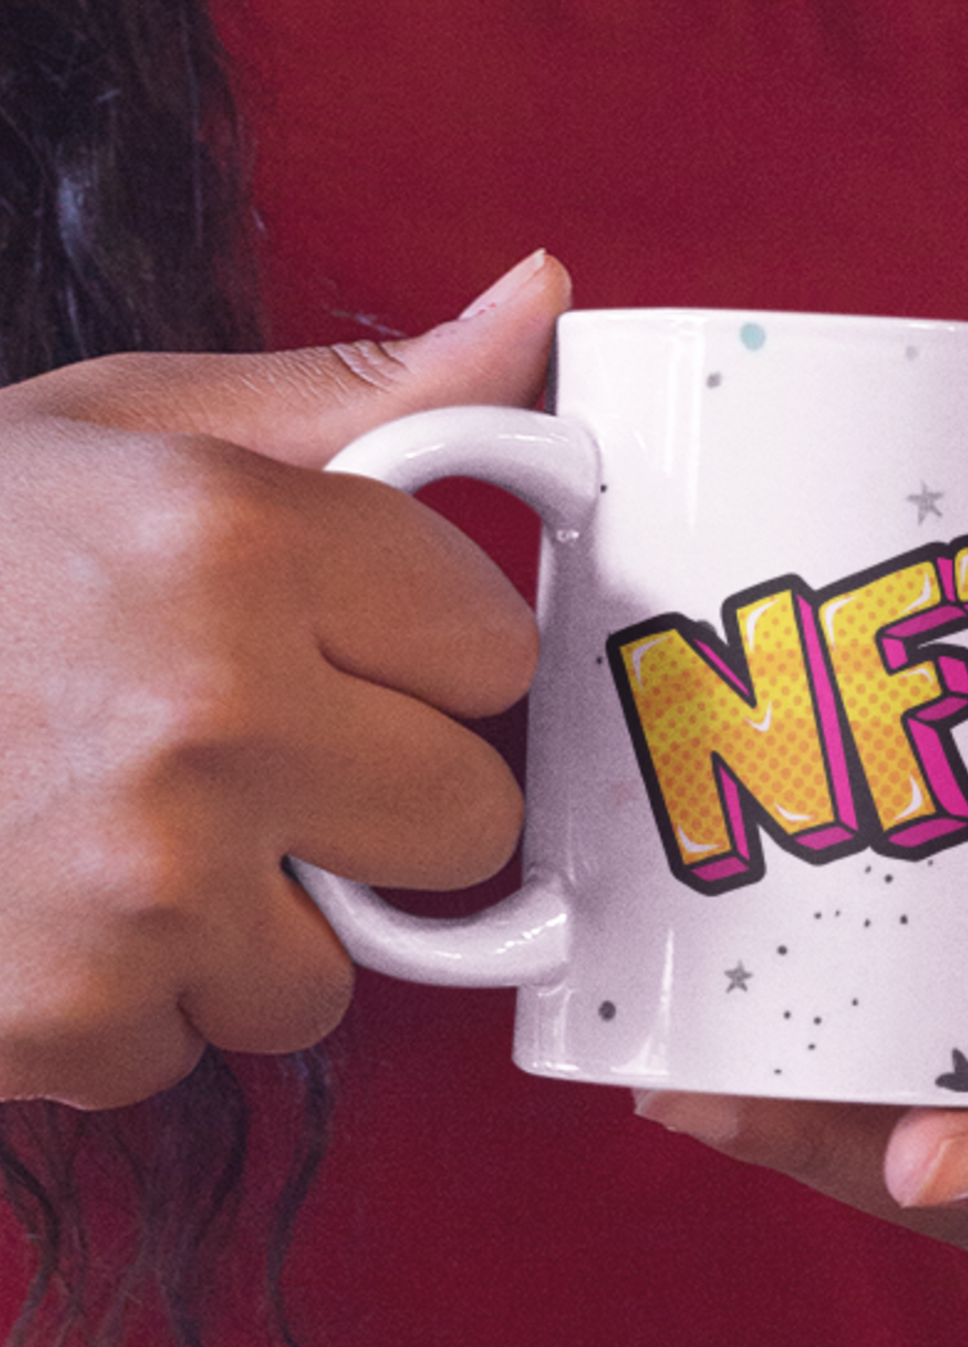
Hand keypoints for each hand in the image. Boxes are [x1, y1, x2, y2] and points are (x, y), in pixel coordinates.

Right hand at [0, 251, 570, 1108]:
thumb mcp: (130, 429)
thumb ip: (365, 395)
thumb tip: (537, 302)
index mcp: (240, 539)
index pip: (497, 647)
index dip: (432, 658)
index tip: (366, 653)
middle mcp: (211, 711)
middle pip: (471, 817)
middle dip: (388, 801)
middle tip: (270, 757)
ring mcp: (144, 881)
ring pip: (339, 962)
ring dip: (257, 920)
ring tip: (128, 835)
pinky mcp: (70, 1015)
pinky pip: (202, 1045)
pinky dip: (141, 1003)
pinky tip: (51, 910)